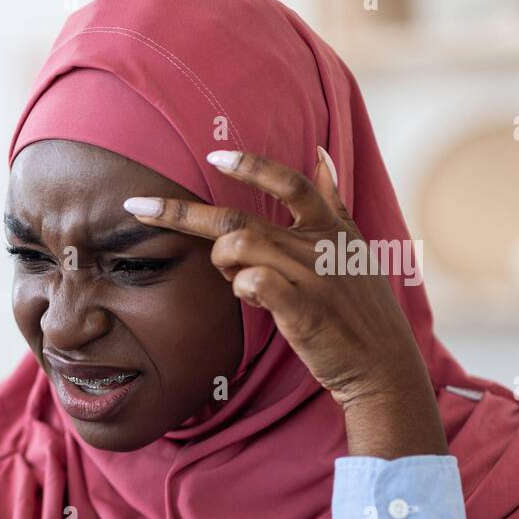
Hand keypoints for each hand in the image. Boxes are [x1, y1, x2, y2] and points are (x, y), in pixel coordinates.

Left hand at [124, 147, 446, 457]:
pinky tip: (253, 298)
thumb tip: (321, 154)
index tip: (214, 155)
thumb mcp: (353, 245)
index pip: (288, 182)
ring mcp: (311, 277)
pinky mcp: (302, 311)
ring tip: (236, 279)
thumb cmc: (358, 306)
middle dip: (179, 212)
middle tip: (137, 208)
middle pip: (237, 218)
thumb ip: (332, 201)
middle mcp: (319, 245)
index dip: (250, 166)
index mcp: (331, 226)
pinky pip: (252, 284)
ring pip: (238, 248)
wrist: (382, 364)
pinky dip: (241, 288)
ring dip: (222, 262)